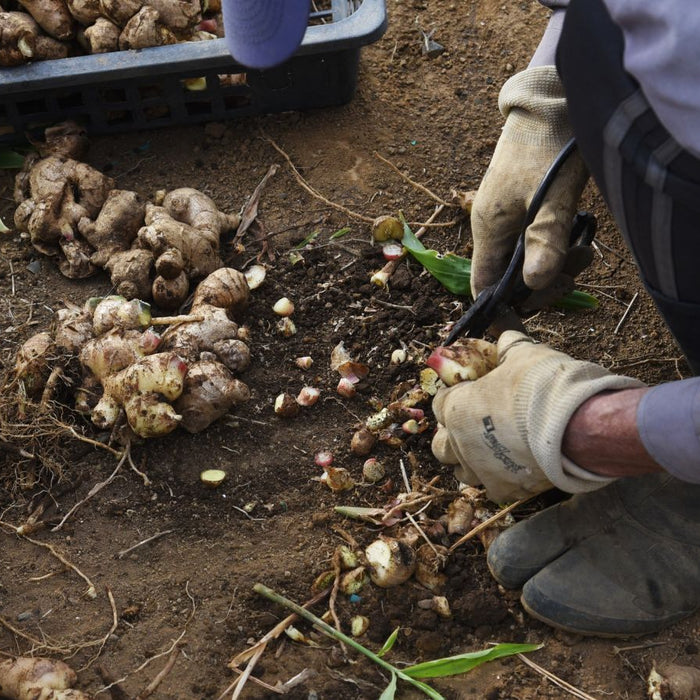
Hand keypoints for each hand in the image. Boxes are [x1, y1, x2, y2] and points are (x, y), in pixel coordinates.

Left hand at [431, 331, 644, 502]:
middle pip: (440, 445)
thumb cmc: (542, 385)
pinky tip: (514, 468)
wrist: (574, 425)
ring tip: (489, 451)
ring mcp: (481, 469)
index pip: (440, 404)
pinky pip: (493, 489)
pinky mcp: (504, 489)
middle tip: (471, 426)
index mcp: (457, 409)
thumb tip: (506, 338)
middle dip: (451, 435)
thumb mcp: (523, 355)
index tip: (468, 393)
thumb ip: (508, 348)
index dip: (453, 397)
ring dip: (470, 461)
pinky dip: (500, 479)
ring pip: (461, 472)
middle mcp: (460, 443)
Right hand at [470, 65, 589, 299]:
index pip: (482, 285)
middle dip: (543, 283)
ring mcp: (508, 219)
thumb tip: (536, 284)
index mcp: (488, 228)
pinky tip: (579, 236)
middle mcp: (493, 228)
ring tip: (585, 250)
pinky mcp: (524, 210)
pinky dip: (557, 247)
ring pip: (526, 262)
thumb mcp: (553, 195)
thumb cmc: (549, 144)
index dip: (503, 305)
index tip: (536, 309)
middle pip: (509, 278)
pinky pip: (536, 242)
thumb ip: (545, 239)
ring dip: (556, 265)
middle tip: (575, 270)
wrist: (552, 99)